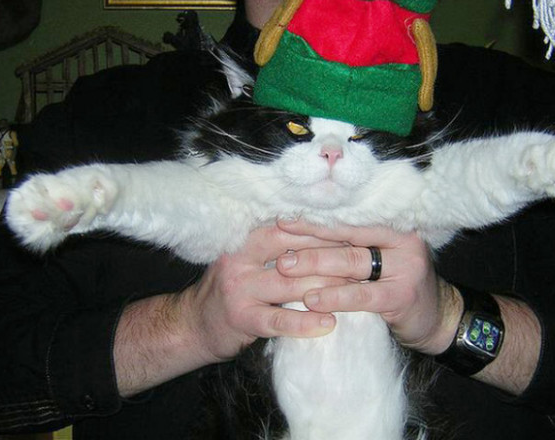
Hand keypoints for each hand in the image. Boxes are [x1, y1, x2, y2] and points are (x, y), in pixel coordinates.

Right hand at [115, 224, 345, 396]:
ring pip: (290, 285)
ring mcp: (240, 290)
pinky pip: (279, 320)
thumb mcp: (245, 260)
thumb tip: (318, 233)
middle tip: (361, 260)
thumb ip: (272, 247)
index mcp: (244, 241)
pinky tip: (329, 324)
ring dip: (326, 288)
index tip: (351, 233)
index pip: (287, 229)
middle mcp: (240, 260)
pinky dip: (305, 323)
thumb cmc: (229, 289)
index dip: (319, 231)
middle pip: (291, 253)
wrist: (193, 325)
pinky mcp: (242, 319)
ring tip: (356, 290)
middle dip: (328, 257)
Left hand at [275, 220, 462, 354]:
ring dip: (315, 264)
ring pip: (351, 261)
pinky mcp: (402, 295)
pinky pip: (362, 295)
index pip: (349, 219)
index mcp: (393, 226)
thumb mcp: (381, 259)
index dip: (315, 219)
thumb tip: (303, 237)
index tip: (284, 219)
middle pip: (347, 236)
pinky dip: (335, 296)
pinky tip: (312, 300)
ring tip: (286, 267)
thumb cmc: (399, 285)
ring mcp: (405, 266)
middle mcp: (402, 240)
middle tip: (278, 240)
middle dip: (309, 239)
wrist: (439, 319)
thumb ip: (353, 246)